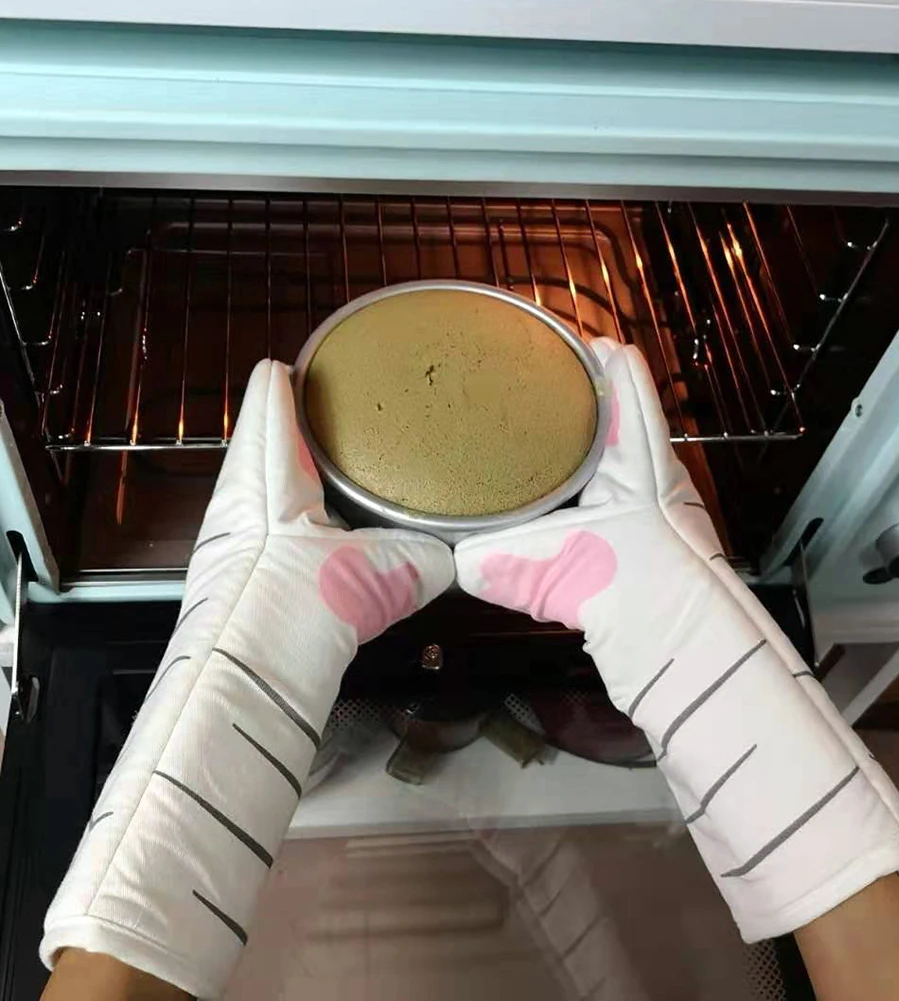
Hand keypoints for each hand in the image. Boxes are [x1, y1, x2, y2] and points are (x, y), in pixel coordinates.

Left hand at [41, 361, 453, 997]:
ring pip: (266, 476)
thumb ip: (415, 561)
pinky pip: (273, 518)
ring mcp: (235, 534)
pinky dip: (298, 505)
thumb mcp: (368, 577)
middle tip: (349, 396)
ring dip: (297, 461)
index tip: (322, 352)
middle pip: (266, 432)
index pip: (272, 400)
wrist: (240, 688)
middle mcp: (244, 498)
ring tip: (344, 447)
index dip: (295, 371)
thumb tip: (457, 559)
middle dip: (303, 412)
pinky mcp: (239, 571)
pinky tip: (329, 521)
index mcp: (271, 478)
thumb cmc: (286, 620)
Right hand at [456, 338, 898, 942]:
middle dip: (570, 395)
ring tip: (515, 436)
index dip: (592, 348)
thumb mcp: (567, 569)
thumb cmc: (645, 595)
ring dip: (571, 448)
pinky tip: (536, 506)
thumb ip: (507, 563)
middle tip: (513, 386)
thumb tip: (454, 563)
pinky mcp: (641, 552)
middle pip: (617, 413)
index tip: (550, 332)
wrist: (698, 664)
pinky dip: (569, 496)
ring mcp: (651, 513)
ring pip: (608, 461)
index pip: (626, 379)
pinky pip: (598, 506)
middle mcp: (652, 476)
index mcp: (640, 460)